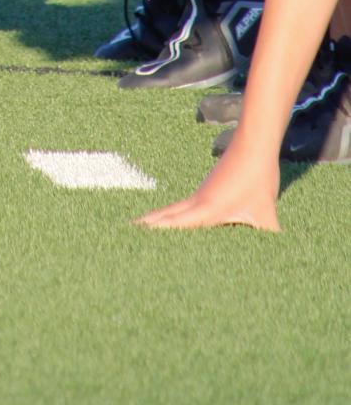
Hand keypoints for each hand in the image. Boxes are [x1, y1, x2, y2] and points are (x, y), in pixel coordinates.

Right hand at [137, 138, 279, 233]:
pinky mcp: (206, 189)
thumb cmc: (257, 177)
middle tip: (125, 234)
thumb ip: (268, 238)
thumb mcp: (266, 214)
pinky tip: (172, 219)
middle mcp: (197, 201)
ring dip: (156, 218)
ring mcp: (200, 193)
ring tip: (141, 229)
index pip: (174, 223)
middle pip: (164, 214)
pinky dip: (170, 214)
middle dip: (146, 225)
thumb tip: (278, 259)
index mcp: (206, 209)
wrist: (254, 144)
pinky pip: (182, 206)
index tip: (133, 236)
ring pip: (172, 209)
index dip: (153, 231)